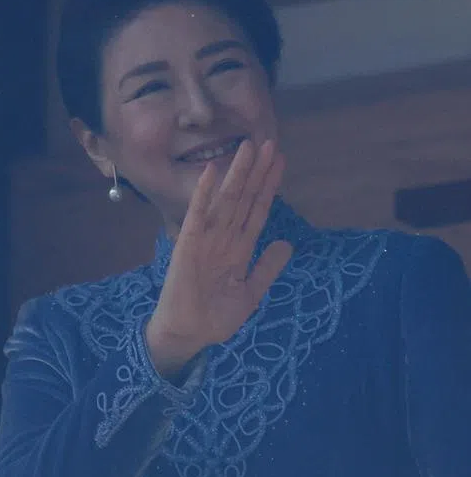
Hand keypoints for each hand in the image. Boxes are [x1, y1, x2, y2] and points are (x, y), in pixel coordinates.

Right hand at [147, 139, 292, 375]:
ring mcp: (206, 239)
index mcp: (239, 248)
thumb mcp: (251, 293)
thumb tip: (287, 244)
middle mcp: (224, 238)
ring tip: (249, 148)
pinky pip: (197, 215)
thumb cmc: (215, 318)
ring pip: (225, 200)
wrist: (188, 335)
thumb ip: (267, 268)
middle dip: (257, 172)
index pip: (258, 210)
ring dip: (237, 174)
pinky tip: (211, 173)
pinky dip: (203, 194)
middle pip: (244, 198)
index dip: (269, 186)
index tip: (280, 162)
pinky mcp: (188, 245)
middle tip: (269, 142)